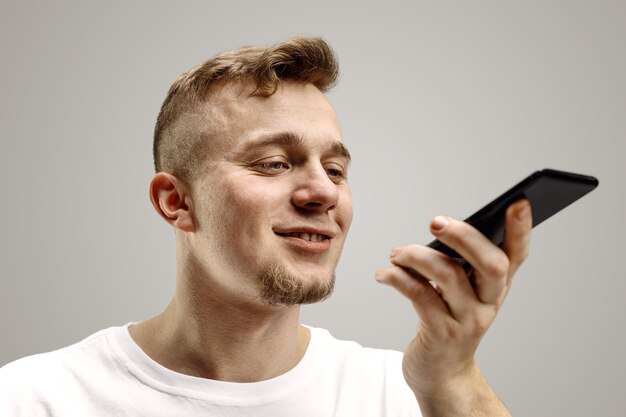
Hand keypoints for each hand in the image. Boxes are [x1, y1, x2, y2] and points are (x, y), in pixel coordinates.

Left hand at [375, 199, 531, 414]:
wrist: (440, 373)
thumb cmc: (449, 321)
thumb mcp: (463, 292)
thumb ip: (460, 262)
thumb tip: (441, 227)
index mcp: (497, 287)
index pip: (518, 255)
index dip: (521, 229)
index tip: (519, 201)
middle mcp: (489, 302)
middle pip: (491, 264)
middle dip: (464, 237)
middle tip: (435, 222)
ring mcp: (467, 320)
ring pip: (449, 276)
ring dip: (416, 256)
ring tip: (396, 252)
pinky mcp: (441, 333)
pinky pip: (419, 295)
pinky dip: (398, 278)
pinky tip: (384, 273)